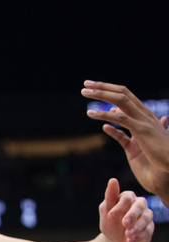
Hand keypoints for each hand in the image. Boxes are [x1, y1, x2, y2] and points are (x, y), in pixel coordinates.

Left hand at [83, 81, 168, 200]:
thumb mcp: (142, 139)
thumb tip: (119, 116)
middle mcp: (144, 115)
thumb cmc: (158, 155)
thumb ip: (131, 127)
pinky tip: (92, 114)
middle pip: (122, 94)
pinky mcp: (141, 132)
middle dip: (103, 87)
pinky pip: (121, 120)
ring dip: (101, 96)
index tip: (94, 86)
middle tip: (85, 84)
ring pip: (120, 102)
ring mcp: (143, 122)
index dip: (110, 89)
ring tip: (84, 93)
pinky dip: (105, 116)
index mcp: (145, 115)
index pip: (126, 96)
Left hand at [99, 178, 152, 241]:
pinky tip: (130, 241)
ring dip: (136, 227)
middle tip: (124, 224)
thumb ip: (110, 196)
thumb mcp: (106, 211)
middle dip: (132, 215)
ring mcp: (146, 215)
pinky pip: (148, 229)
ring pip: (146, 218)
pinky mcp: (150, 227)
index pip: (127, 197)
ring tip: (127, 235)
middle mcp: (139, 204)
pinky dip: (139, 235)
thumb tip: (113, 180)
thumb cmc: (109, 223)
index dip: (119, 206)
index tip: (110, 215)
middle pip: (140, 205)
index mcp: (127, 198)